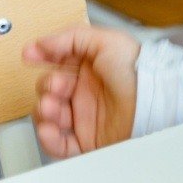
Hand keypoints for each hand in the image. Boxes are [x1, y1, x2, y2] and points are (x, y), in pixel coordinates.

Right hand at [24, 26, 140, 156]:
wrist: (152, 100)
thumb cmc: (138, 70)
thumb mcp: (106, 41)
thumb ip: (71, 38)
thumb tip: (41, 43)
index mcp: (91, 68)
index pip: (58, 63)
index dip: (42, 58)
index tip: (30, 55)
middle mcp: (86, 91)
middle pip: (50, 90)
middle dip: (47, 86)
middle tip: (58, 86)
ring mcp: (85, 116)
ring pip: (50, 116)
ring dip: (44, 111)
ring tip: (53, 107)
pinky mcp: (87, 139)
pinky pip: (58, 144)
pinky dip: (48, 139)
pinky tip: (50, 128)